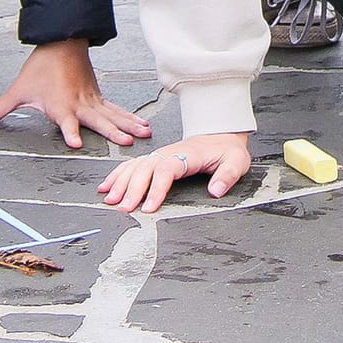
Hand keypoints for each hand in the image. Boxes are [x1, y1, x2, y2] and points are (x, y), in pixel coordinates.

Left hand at [0, 39, 151, 148]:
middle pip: (98, 120)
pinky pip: (117, 109)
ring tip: (143, 135)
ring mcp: (92, 100)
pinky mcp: (98, 97)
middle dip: (113, 132)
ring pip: (113, 115)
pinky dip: (130, 117)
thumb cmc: (40, 67)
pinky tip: (142, 125)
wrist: (62, 41)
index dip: (69, 131)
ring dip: (128, 125)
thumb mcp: (17, 90)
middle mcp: (79, 104)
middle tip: (126, 143)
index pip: (65, 121)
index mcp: (59, 105)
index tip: (75, 142)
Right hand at [98, 132, 251, 212]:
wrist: (221, 134)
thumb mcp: (236, 161)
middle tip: (124, 209)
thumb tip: (216, 190)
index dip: (156, 189)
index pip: (167, 170)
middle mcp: (169, 153)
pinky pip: (132, 165)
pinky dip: (117, 175)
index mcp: (187, 154)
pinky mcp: (155, 158)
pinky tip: (106, 187)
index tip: (149, 208)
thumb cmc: (227, 150)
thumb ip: (227, 175)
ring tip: (109, 200)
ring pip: (135, 166)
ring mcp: (160, 155)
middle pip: (145, 168)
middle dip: (132, 189)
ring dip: (121, 182)